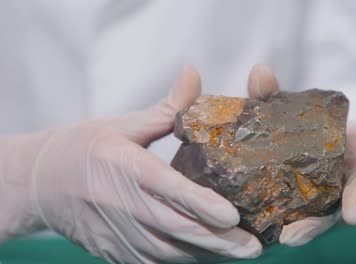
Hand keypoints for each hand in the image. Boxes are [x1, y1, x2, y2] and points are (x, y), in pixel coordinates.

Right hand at [0, 65, 278, 262]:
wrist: (41, 184)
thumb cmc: (84, 148)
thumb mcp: (124, 124)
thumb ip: (167, 108)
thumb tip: (192, 73)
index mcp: (126, 167)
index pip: (168, 189)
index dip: (200, 204)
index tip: (232, 214)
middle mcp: (124, 206)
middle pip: (176, 228)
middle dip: (218, 241)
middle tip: (253, 246)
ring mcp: (120, 235)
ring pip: (170, 252)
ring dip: (207, 254)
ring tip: (240, 252)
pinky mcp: (117, 252)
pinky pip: (156, 263)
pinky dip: (185, 260)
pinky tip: (209, 256)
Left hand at [247, 65, 355, 246]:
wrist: (291, 138)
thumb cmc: (297, 123)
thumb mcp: (288, 107)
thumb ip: (274, 94)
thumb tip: (259, 71)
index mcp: (345, 159)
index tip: (355, 217)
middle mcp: (336, 183)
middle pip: (334, 208)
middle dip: (317, 224)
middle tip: (295, 236)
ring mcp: (317, 199)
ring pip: (313, 219)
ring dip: (299, 231)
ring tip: (280, 239)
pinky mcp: (295, 209)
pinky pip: (290, 219)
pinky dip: (279, 226)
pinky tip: (261, 234)